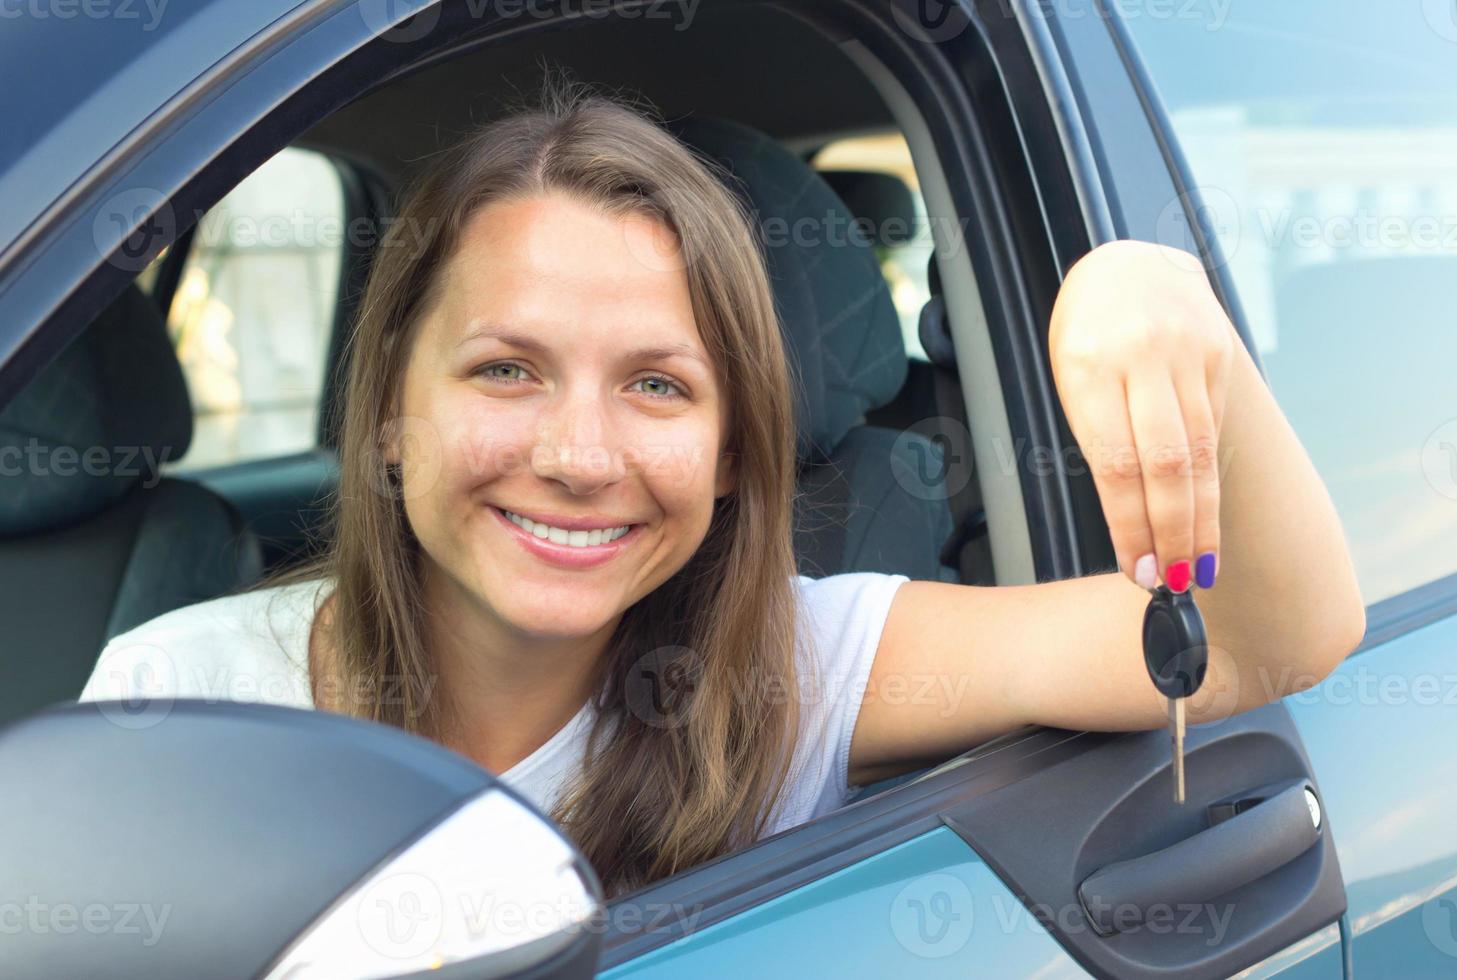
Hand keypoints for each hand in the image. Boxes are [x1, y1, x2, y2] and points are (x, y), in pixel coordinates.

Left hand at [1048, 240, 1236, 592]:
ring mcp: (1189, 354)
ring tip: (1199, 566)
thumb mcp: (1071, 375)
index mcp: (1090, 367)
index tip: (1139, 571)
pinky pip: (1214, 430)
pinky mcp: (1220, 356)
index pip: (1115, 465)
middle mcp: (1144, 358)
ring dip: (1202, 519)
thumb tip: (1127, 517)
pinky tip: (1208, 516)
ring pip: (1200, 453)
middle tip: (1177, 583)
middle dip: (1174, 534)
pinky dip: (1211, 480)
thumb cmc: (1087, 334)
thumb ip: (1098, 434)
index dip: (1130, 526)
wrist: (1131, 265)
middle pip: (1167, 466)